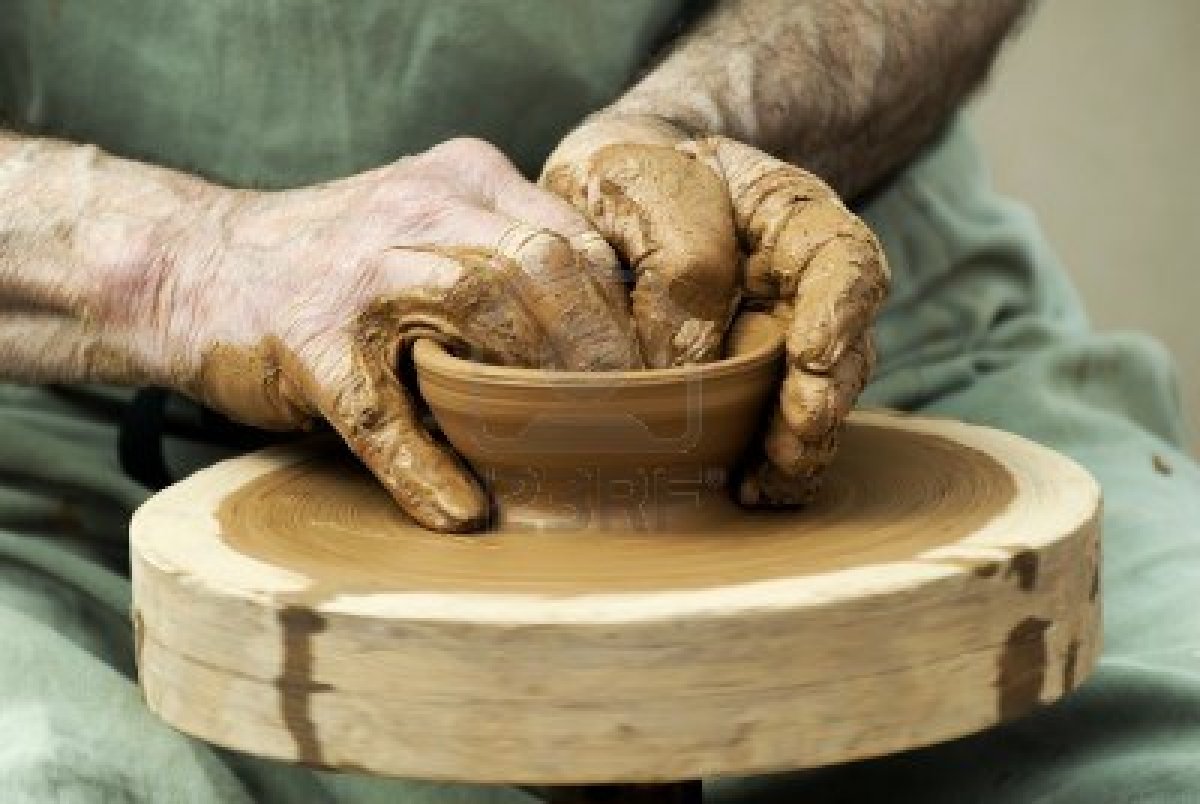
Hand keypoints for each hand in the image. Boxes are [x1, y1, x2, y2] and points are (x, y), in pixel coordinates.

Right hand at [148, 138, 641, 530]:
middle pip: (546, 264)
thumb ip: (511, 263)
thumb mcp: (431, 231)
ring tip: (582, 456)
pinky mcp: (309, 344)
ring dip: (540, 393)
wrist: (190, 266)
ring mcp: (360, 273)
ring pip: (479, 308)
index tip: (663, 378)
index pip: (579, 239)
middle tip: (642, 424)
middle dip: (605, 350)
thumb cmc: (334, 266)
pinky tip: (459, 512)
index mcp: (464, 180)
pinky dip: (426, 468)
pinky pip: (383, 413)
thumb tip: (616, 351)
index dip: (630, 316)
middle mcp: (419, 208)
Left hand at [542, 112, 887, 503]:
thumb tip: (686, 367)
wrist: (603, 193)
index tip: (811, 350)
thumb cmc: (624, 175)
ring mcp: (777, 341)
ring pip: (817, 399)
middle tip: (797, 432)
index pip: (842, 257)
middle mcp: (798, 286)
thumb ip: (675, 256)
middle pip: (843, 345)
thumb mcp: (635, 180)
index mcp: (789, 218)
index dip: (840, 307)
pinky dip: (770, 466)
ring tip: (770, 476)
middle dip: (825, 396)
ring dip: (801, 443)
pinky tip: (748, 489)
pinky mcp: (745, 388)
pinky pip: (775, 431)